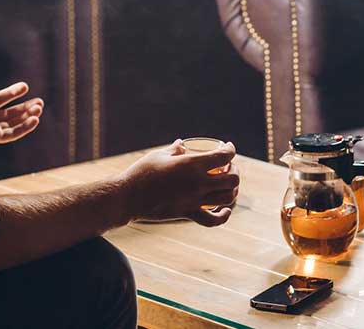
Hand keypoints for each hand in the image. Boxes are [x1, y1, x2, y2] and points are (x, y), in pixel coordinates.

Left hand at [0, 60, 42, 148]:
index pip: (0, 99)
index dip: (12, 93)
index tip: (25, 86)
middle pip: (10, 113)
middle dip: (25, 108)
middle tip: (40, 102)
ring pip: (13, 123)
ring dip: (27, 116)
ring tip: (39, 108)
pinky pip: (11, 133)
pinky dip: (24, 128)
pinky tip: (35, 120)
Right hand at [118, 140, 239, 226]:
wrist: (127, 197)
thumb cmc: (141, 172)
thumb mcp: (159, 155)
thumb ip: (175, 149)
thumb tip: (182, 144)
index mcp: (191, 164)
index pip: (223, 156)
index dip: (230, 150)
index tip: (228, 148)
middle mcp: (197, 183)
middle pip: (232, 179)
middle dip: (235, 171)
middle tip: (229, 167)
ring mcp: (194, 200)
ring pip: (227, 198)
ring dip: (233, 190)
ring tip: (228, 184)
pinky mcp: (187, 213)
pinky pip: (212, 220)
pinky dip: (222, 216)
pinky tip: (224, 210)